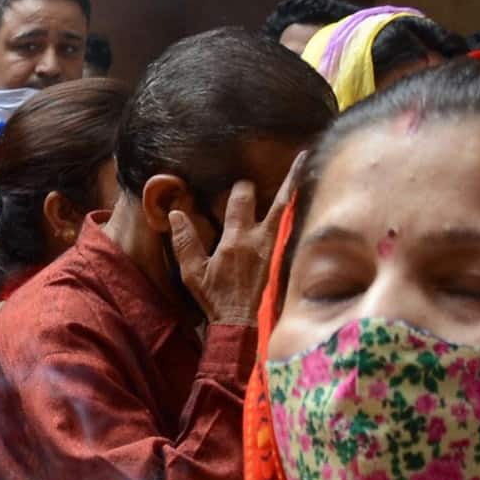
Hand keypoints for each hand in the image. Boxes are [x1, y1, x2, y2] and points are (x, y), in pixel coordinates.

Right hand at [170, 153, 301, 327]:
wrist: (239, 322)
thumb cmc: (214, 298)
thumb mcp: (192, 273)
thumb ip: (184, 242)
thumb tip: (176, 213)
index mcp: (236, 240)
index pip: (239, 200)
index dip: (238, 189)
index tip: (233, 187)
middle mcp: (260, 238)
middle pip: (266, 197)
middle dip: (258, 185)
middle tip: (254, 177)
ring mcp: (275, 244)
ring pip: (287, 205)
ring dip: (293, 181)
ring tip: (303, 158)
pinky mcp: (282, 252)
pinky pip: (291, 221)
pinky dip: (295, 204)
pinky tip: (301, 193)